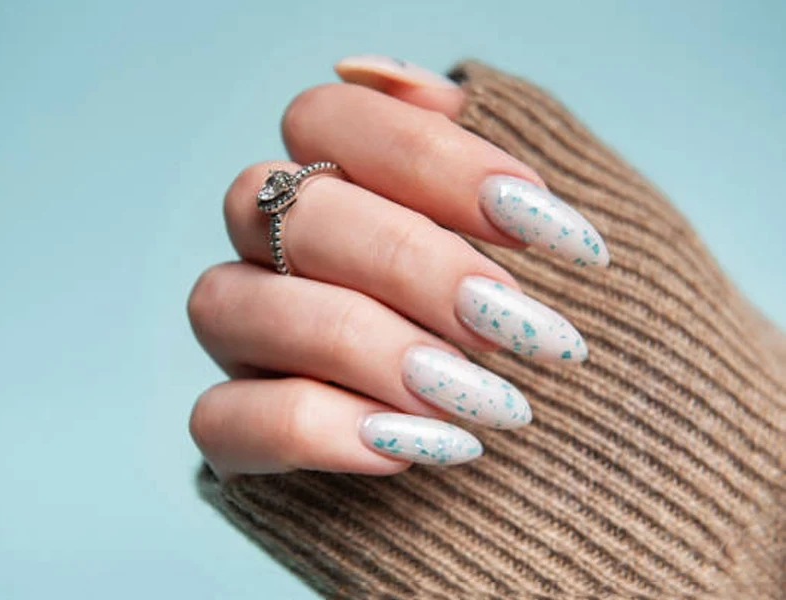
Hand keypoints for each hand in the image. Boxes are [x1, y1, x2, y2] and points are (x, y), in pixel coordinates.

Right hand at [187, 55, 608, 479]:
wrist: (564, 476)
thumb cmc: (554, 340)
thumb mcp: (552, 235)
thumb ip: (497, 144)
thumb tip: (428, 87)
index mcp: (338, 181)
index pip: (325, 118)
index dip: (424, 158)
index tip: (535, 222)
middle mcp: (271, 249)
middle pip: (282, 210)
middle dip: (408, 264)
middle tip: (510, 323)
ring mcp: (246, 340)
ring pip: (227, 303)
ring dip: (360, 345)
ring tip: (473, 397)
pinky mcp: (238, 434)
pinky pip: (222, 420)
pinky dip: (314, 429)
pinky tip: (407, 446)